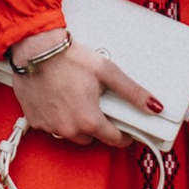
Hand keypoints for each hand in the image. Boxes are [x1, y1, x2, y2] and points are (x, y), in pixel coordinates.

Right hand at [11, 39, 161, 147]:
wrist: (35, 49)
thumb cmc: (69, 58)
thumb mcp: (107, 71)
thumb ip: (132, 92)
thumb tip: (154, 106)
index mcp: (89, 120)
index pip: (113, 139)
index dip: (123, 136)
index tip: (126, 132)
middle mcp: (69, 129)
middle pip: (91, 138)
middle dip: (98, 126)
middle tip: (98, 107)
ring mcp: (50, 126)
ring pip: (71, 134)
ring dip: (77, 124)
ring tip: (78, 100)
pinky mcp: (35, 120)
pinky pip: (52, 126)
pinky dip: (57, 118)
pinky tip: (59, 100)